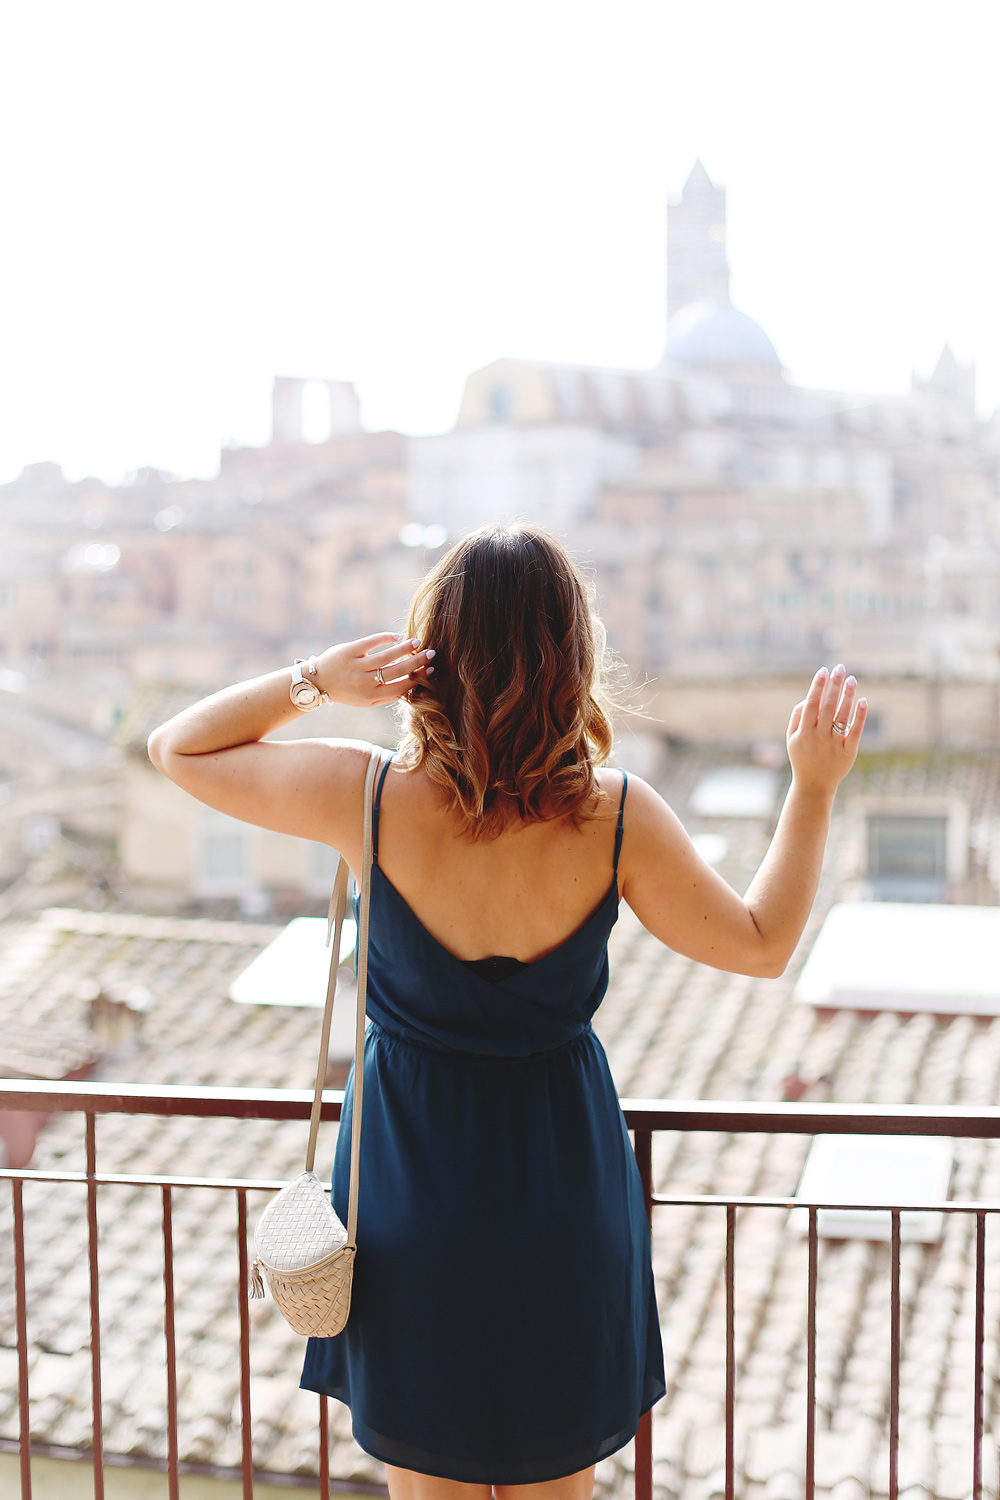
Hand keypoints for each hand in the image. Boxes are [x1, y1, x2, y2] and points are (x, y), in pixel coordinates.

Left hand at [314, 633, 434, 706]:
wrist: (317, 682)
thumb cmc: (345, 691)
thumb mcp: (364, 701)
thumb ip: (385, 696)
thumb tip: (410, 686)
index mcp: (371, 697)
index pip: (400, 687)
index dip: (417, 678)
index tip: (430, 669)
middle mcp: (364, 683)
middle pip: (396, 671)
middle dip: (416, 662)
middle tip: (430, 653)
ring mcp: (356, 666)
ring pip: (386, 657)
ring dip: (404, 649)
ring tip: (417, 641)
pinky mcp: (348, 651)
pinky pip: (371, 642)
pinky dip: (385, 638)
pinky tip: (396, 636)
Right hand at [786, 664, 866, 795]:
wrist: (814, 785)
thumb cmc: (802, 757)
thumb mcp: (791, 738)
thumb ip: (797, 716)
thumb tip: (809, 696)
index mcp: (803, 732)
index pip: (811, 704)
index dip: (817, 686)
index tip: (823, 670)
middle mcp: (818, 737)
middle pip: (827, 706)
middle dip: (834, 685)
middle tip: (840, 667)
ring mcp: (834, 744)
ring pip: (842, 716)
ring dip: (847, 696)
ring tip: (852, 679)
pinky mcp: (848, 752)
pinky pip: (855, 731)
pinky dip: (859, 716)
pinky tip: (863, 700)